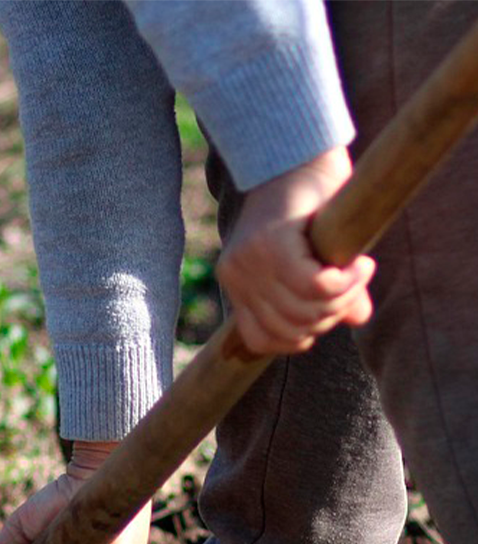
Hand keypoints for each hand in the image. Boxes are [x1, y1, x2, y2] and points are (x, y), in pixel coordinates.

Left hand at [217, 146, 374, 354]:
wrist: (302, 151)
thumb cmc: (312, 203)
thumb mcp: (316, 256)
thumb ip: (330, 294)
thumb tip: (359, 318)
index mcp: (236, 285)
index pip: (263, 340)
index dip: (302, 336)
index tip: (329, 309)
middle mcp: (235, 276)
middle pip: (289, 328)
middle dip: (329, 316)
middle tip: (353, 287)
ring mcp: (249, 261)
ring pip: (303, 310)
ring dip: (342, 299)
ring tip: (358, 273)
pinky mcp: (273, 244)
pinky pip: (314, 287)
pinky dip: (344, 283)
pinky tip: (359, 266)